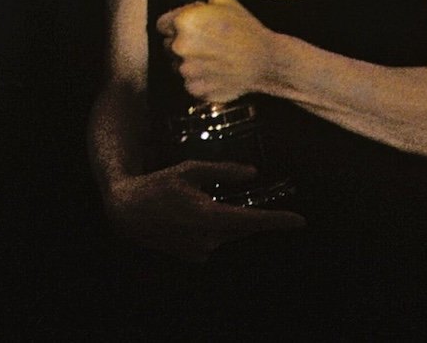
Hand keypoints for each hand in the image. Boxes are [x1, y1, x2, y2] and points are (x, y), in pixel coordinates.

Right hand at [104, 159, 303, 261]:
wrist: (127, 211)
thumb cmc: (158, 185)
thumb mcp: (190, 170)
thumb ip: (223, 171)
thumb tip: (252, 173)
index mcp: (209, 216)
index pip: (252, 221)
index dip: (278, 221)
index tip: (299, 221)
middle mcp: (208, 238)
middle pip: (242, 226)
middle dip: (245, 213)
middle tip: (223, 196)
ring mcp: (201, 251)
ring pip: (228, 233)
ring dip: (224, 218)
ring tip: (194, 203)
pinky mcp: (194, 257)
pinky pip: (215, 240)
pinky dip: (212, 227)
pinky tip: (189, 216)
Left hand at [156, 0, 270, 102]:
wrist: (264, 61)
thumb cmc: (246, 29)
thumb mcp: (225, 2)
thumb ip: (202, 5)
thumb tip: (194, 10)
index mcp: (183, 22)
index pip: (162, 24)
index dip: (173, 25)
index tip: (185, 28)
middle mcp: (179, 47)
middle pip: (168, 45)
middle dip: (181, 43)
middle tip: (203, 44)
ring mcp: (186, 70)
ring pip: (177, 65)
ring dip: (189, 62)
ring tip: (211, 59)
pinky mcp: (194, 89)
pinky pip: (189, 82)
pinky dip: (198, 79)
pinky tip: (215, 72)